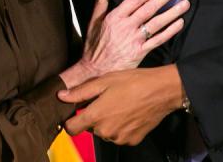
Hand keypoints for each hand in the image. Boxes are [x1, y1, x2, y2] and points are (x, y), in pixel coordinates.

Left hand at [59, 65, 183, 144]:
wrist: (160, 91)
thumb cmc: (132, 82)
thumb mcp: (104, 81)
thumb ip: (81, 92)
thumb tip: (61, 96)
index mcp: (96, 116)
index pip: (71, 129)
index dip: (70, 120)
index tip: (74, 112)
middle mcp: (106, 132)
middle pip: (90, 127)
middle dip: (93, 115)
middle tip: (105, 98)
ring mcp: (119, 139)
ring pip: (105, 132)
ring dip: (107, 121)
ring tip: (119, 103)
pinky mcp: (132, 141)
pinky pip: (119, 135)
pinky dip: (120, 126)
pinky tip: (128, 111)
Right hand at [60, 0, 188, 87]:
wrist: (95, 71)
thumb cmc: (95, 46)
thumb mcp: (94, 21)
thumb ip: (101, 2)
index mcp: (115, 17)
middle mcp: (126, 27)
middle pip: (149, 8)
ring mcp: (135, 40)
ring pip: (157, 23)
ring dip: (172, 12)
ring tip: (184, 3)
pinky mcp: (141, 52)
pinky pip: (159, 40)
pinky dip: (170, 31)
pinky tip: (179, 23)